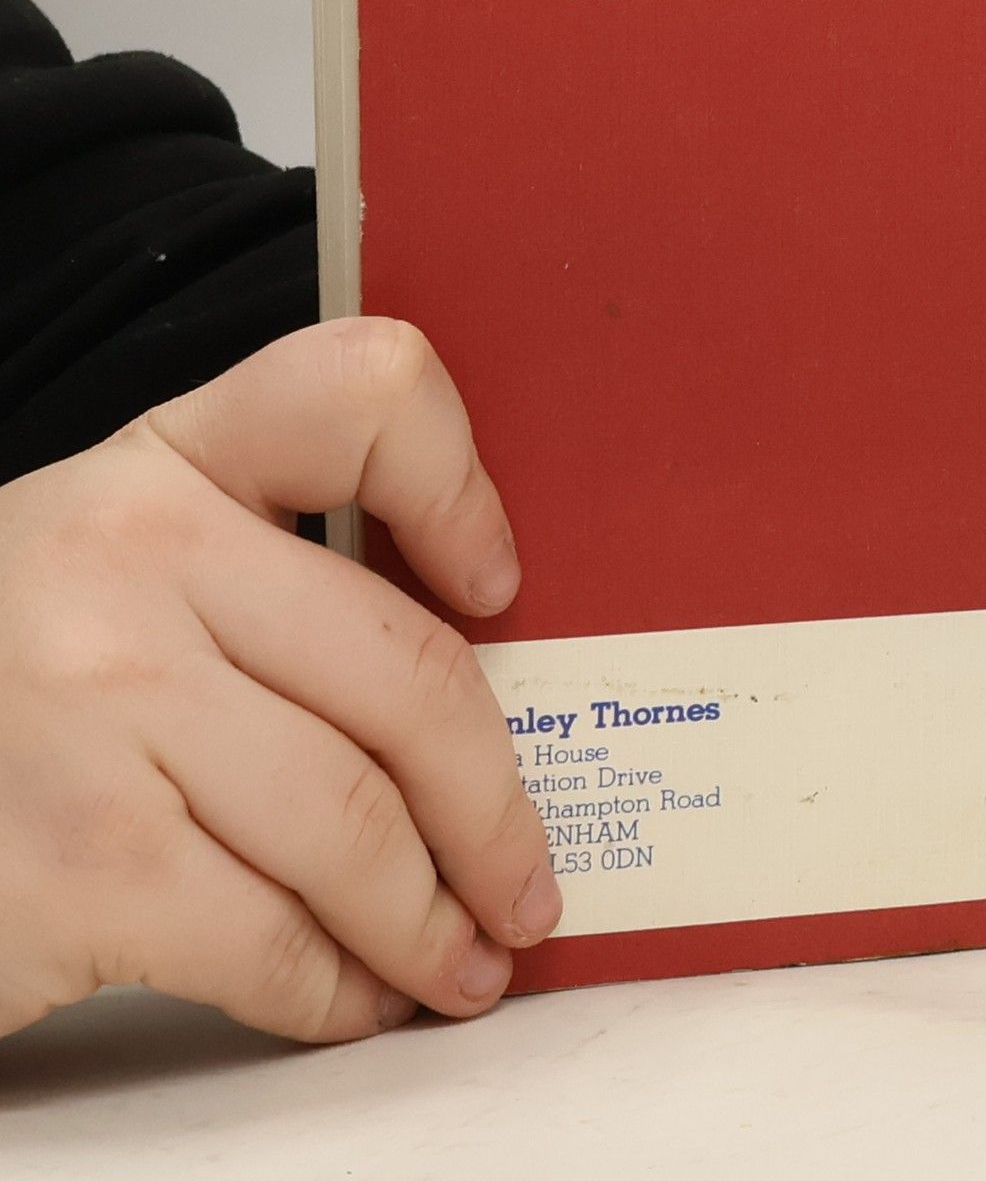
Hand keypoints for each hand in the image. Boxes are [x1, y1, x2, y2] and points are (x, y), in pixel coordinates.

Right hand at [0, 318, 559, 1043]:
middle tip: (527, 881)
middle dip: (493, 806)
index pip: (357, 395)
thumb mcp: (116, 573)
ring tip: (462, 964)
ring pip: (355, 824)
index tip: (503, 589)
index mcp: (167, 467)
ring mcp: (97, 707)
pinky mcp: (73, 863)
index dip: (458, 484)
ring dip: (431, 921)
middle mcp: (133, 558)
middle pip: (407, 672)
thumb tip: (472, 697)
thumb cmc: (6, 682)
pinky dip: (334, 990)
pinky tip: (353, 998)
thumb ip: (267, 581)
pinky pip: (267, 939)